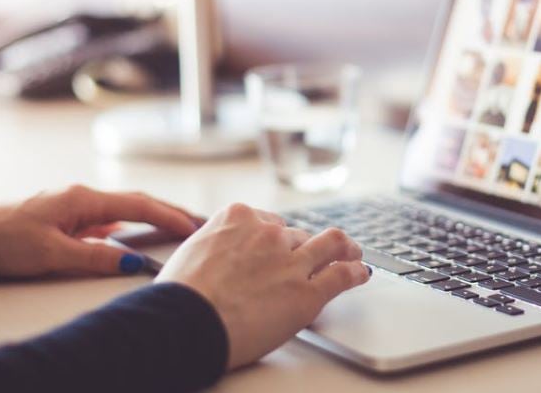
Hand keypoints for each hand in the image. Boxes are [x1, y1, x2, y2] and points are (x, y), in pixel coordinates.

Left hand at [0, 185, 199, 276]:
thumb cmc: (1, 239)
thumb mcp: (51, 254)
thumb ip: (95, 257)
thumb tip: (134, 262)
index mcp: (83, 199)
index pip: (139, 205)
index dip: (169, 216)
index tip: (195, 226)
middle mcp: (82, 197)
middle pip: (137, 201)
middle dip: (170, 211)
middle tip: (199, 222)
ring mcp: (73, 206)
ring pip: (123, 209)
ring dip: (151, 216)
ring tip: (177, 227)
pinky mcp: (64, 218)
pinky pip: (106, 219)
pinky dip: (128, 224)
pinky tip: (133, 235)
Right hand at [156, 203, 369, 368]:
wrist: (185, 322)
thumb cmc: (179, 296)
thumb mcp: (191, 252)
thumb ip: (214, 246)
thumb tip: (216, 256)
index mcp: (239, 217)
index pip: (269, 222)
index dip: (276, 237)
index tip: (280, 245)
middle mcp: (269, 233)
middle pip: (296, 236)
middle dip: (302, 248)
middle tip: (310, 258)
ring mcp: (291, 261)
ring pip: (329, 244)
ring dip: (343, 248)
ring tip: (352, 253)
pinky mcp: (307, 293)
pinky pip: (342, 276)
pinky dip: (355, 272)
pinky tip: (360, 273)